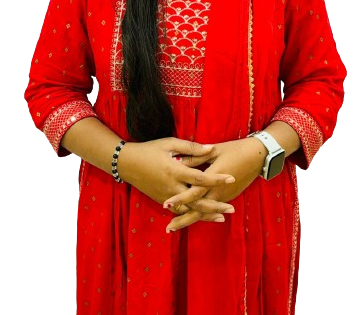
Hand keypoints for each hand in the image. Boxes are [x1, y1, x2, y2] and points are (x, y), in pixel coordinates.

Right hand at [119, 137, 235, 212]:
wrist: (127, 163)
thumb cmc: (149, 150)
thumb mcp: (169, 143)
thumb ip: (191, 147)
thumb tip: (211, 148)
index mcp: (175, 170)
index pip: (200, 177)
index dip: (216, 179)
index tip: (231, 178)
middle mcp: (171, 186)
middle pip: (197, 201)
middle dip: (215, 206)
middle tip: (232, 208)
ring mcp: (166, 196)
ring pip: (189, 210)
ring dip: (206, 214)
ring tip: (222, 217)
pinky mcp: (161, 201)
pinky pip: (179, 211)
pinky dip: (192, 215)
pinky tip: (203, 216)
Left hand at [163, 138, 265, 231]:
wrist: (257, 156)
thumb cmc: (235, 149)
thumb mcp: (215, 150)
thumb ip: (196, 156)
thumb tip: (178, 160)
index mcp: (213, 176)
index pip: (194, 191)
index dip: (180, 198)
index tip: (166, 204)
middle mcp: (218, 190)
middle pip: (198, 209)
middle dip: (183, 219)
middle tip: (168, 228)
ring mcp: (224, 196)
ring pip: (205, 212)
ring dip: (190, 220)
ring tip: (174, 227)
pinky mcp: (228, 197)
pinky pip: (212, 209)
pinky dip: (201, 215)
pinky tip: (190, 219)